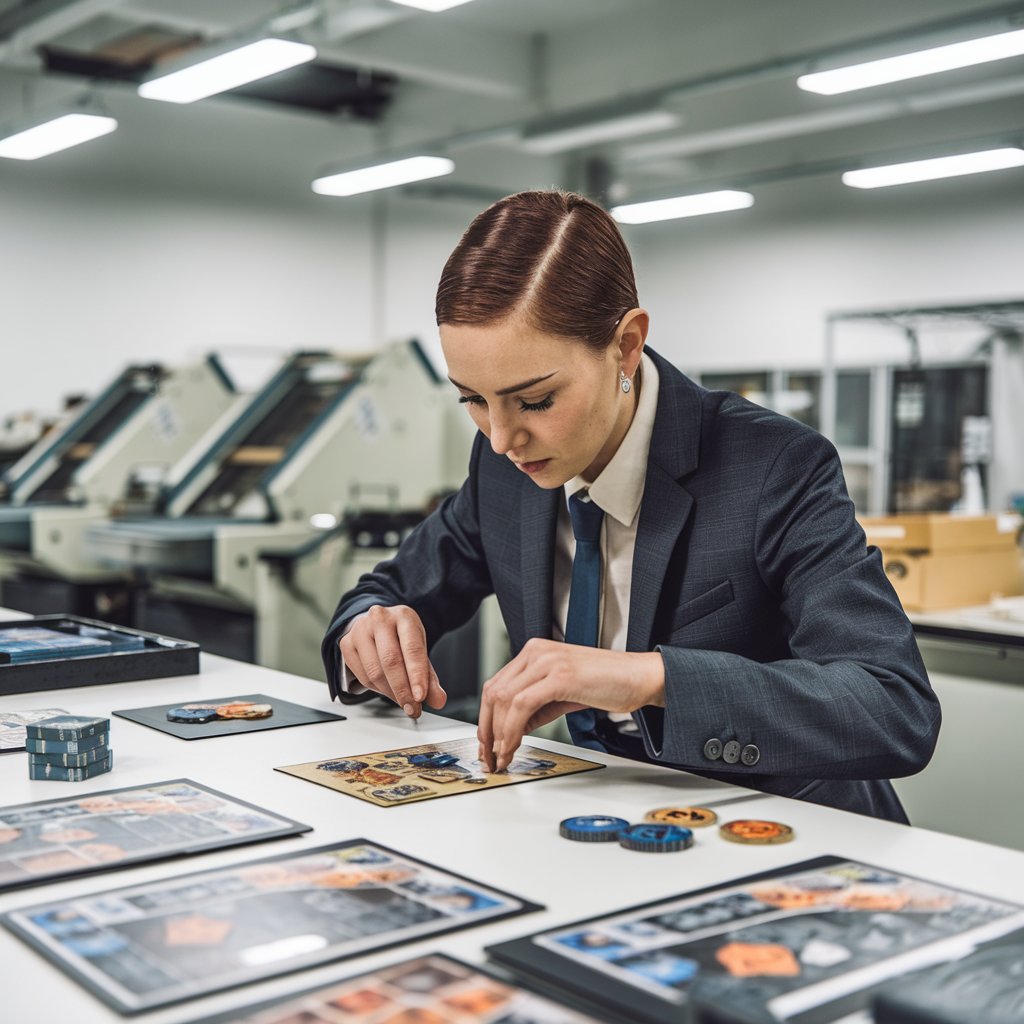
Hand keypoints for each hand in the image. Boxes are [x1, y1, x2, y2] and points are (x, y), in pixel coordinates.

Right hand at [338, 605, 445, 718]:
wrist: (379, 624)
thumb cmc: (401, 637)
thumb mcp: (419, 650)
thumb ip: (429, 677)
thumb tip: (438, 700)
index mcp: (404, 616)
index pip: (412, 649)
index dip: (416, 675)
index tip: (420, 697)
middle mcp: (380, 618)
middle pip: (390, 660)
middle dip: (402, 690)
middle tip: (412, 708)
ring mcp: (360, 629)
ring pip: (374, 671)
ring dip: (390, 693)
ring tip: (402, 701)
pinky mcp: (346, 643)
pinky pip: (361, 676)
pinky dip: (376, 689)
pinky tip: (387, 689)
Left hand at [477, 638, 664, 771]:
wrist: (640, 677)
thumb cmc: (608, 683)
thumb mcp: (562, 694)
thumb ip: (535, 708)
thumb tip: (511, 730)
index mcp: (535, 652)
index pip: (496, 685)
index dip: (486, 718)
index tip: (488, 744)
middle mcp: (536, 651)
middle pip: (493, 692)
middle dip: (487, 730)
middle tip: (490, 757)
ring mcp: (547, 660)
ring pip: (503, 699)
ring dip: (498, 735)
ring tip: (502, 757)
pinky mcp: (559, 675)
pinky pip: (522, 705)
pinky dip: (512, 730)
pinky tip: (514, 747)